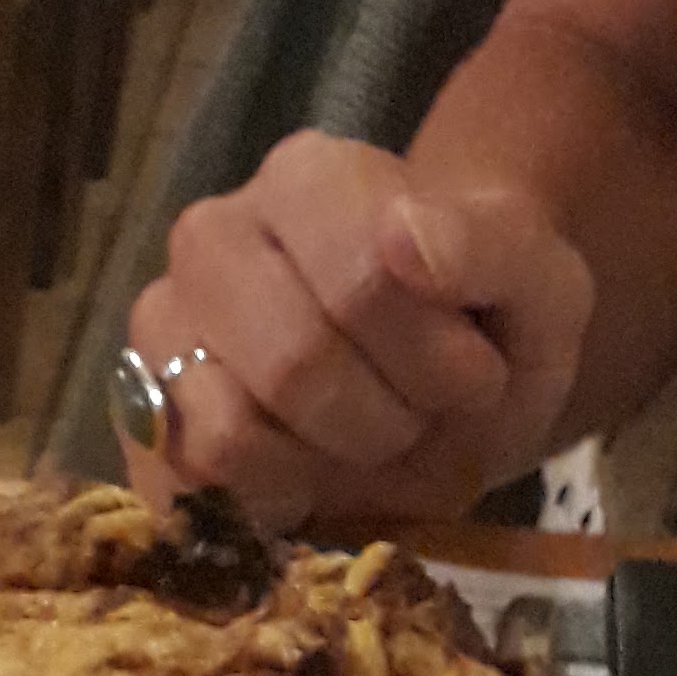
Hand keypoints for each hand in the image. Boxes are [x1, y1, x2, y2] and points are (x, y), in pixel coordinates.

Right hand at [121, 136, 593, 525]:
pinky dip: (271, 497)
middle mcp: (211, 235)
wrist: (443, 396)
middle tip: (418, 415)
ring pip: (230, 430)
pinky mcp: (137, 415)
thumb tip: (401, 241)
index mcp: (309, 178)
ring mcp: (158, 326)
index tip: (472, 372)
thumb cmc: (484, 331)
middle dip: (384, 422)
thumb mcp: (539, 283)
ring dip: (325, 466)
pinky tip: (306, 469)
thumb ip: (488, 247)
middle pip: (294, 363)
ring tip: (360, 438)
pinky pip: (193, 483)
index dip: (436, 362)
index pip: (364, 282)